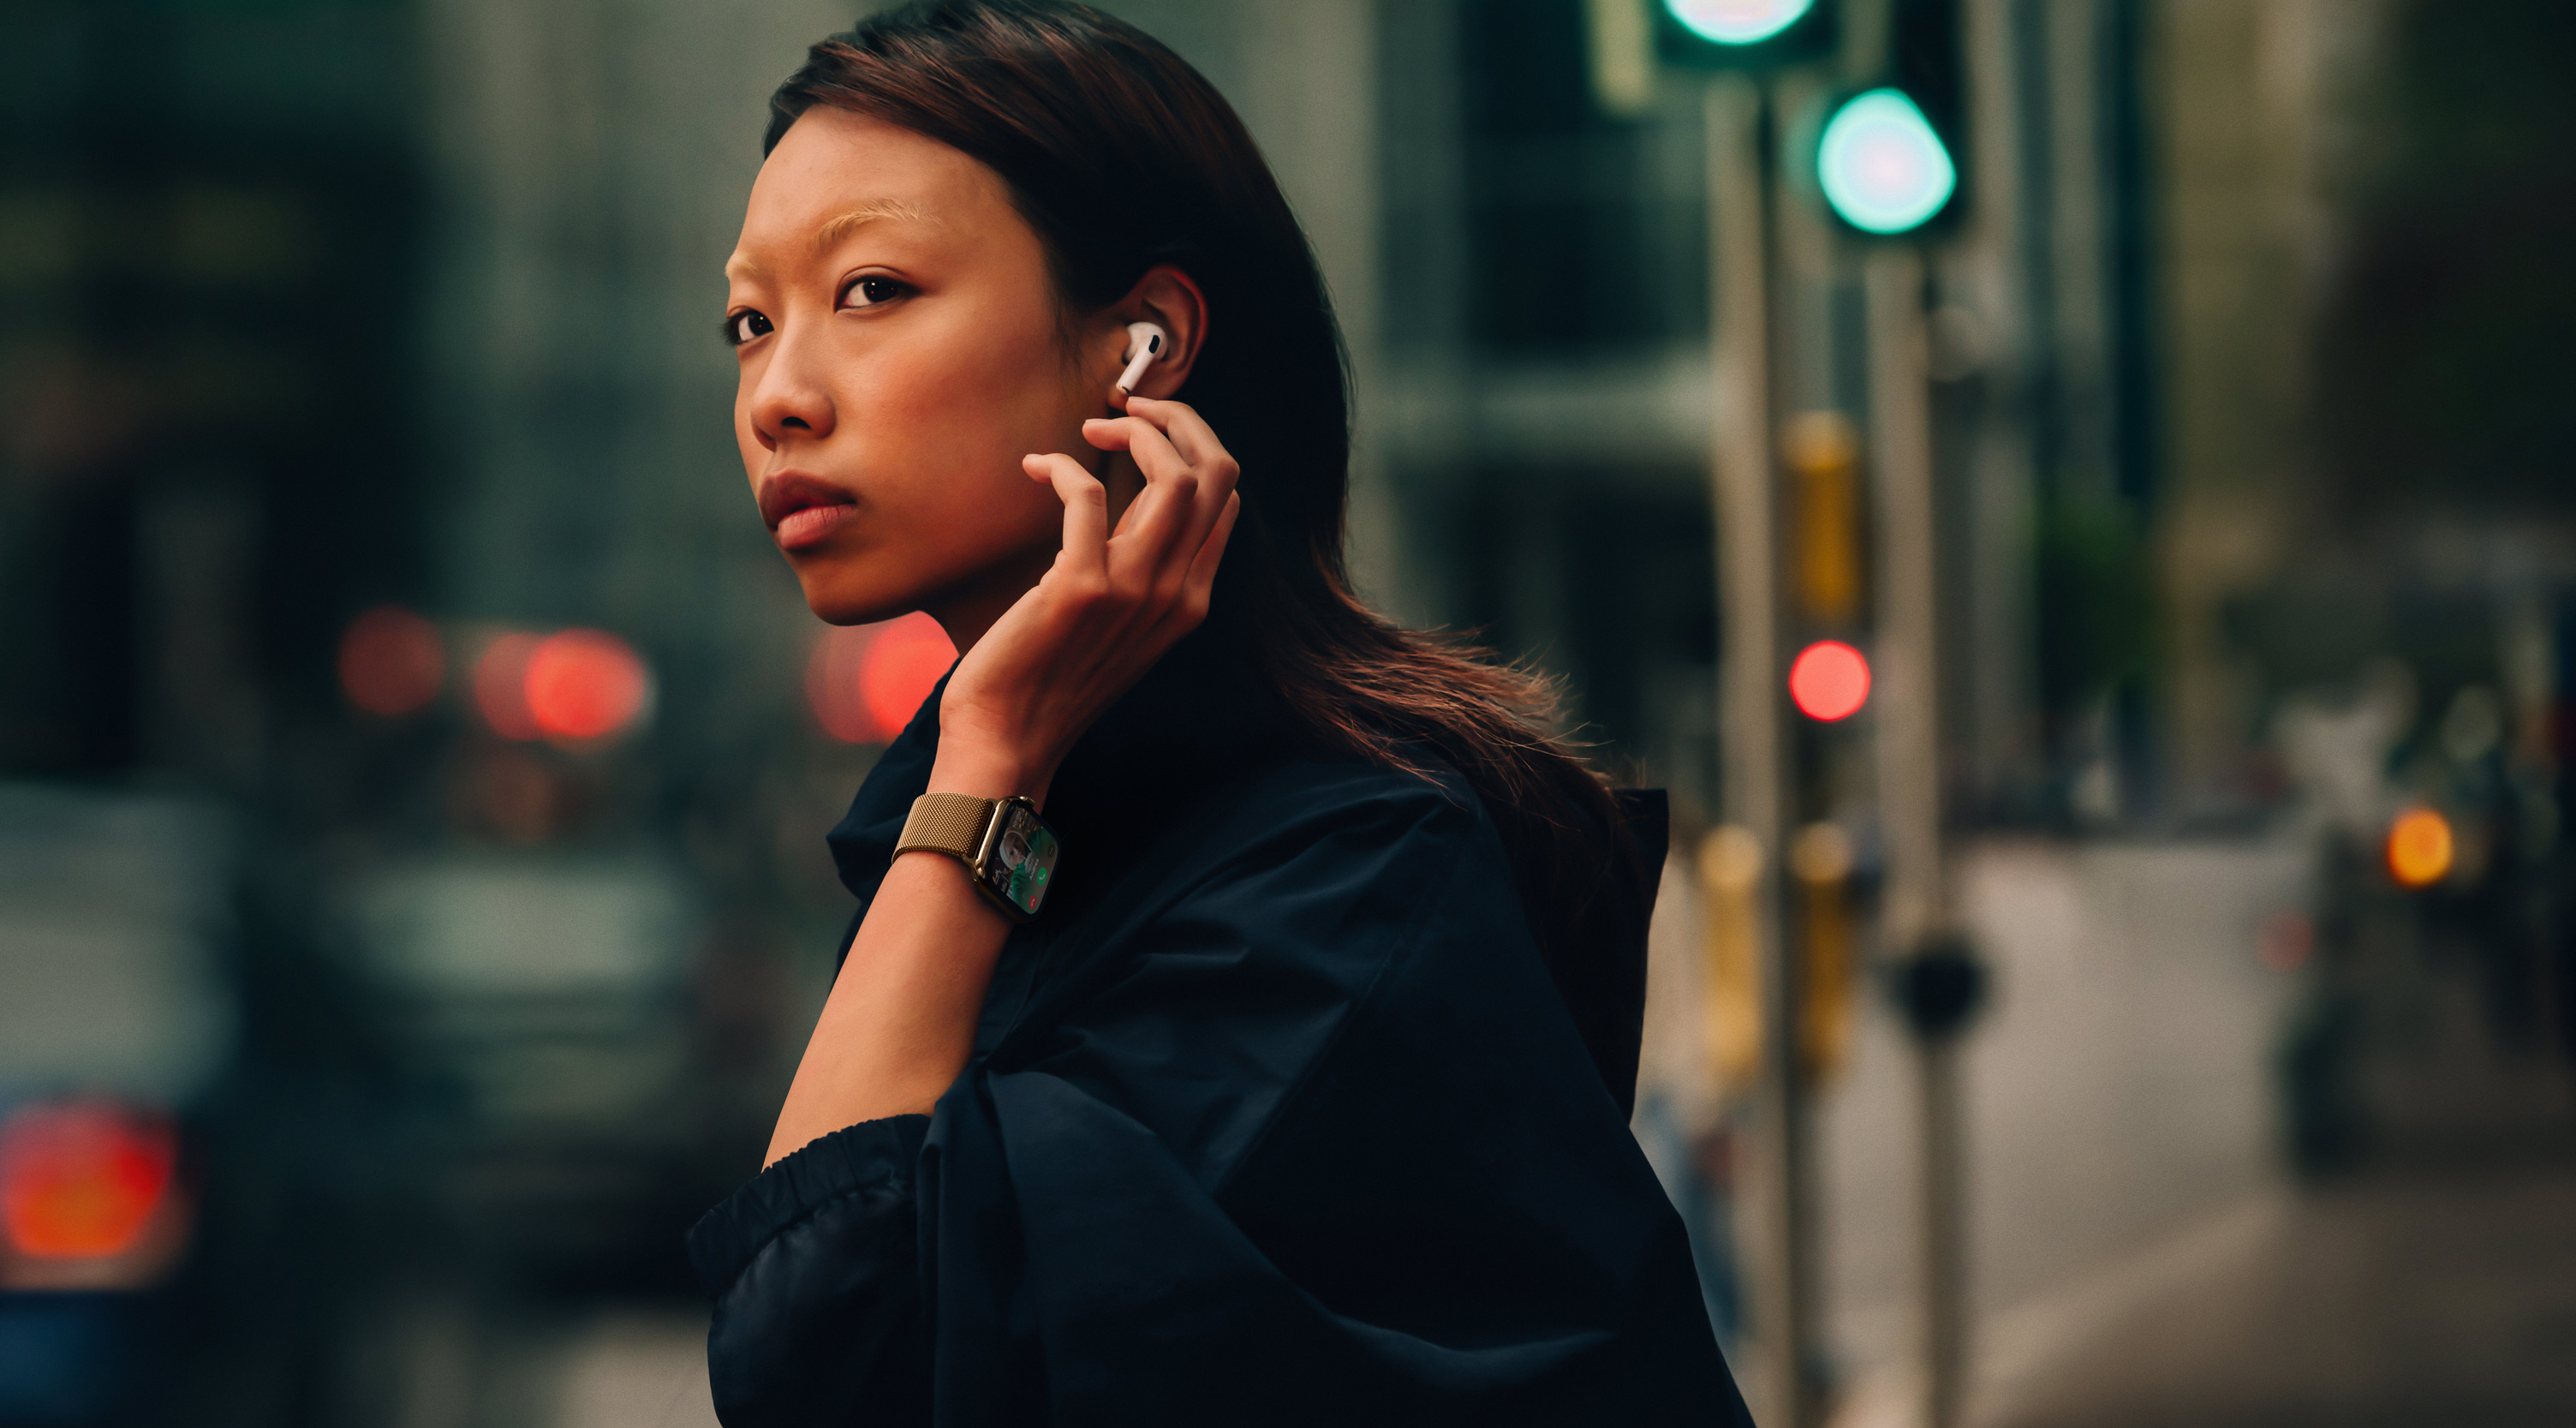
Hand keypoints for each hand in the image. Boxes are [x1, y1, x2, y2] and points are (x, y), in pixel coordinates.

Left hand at [932, 393, 1241, 804]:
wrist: (1007, 740)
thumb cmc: (1048, 677)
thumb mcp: (1116, 623)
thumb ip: (1139, 569)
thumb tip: (1137, 504)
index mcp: (1189, 600)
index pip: (1225, 496)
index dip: (1191, 443)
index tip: (1146, 427)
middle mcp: (1175, 593)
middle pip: (1216, 473)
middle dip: (1179, 418)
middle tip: (1130, 405)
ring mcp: (1133, 591)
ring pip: (1173, 475)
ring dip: (1134, 430)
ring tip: (1093, 427)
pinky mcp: (1081, 588)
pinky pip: (1090, 495)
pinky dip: (1063, 467)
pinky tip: (1037, 468)